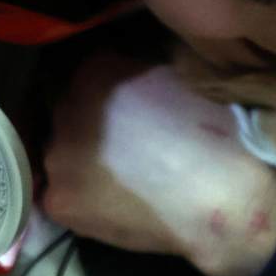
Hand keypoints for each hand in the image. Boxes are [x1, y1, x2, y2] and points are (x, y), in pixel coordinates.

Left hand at [42, 53, 275, 275]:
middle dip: (92, 129)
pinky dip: (83, 200)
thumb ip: (139, 72)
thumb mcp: (177, 76)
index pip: (87, 79)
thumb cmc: (210, 130)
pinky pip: (63, 195)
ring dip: (83, 164)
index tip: (130, 115)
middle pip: (70, 116)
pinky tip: (112, 205)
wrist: (218, 193)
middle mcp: (65, 107)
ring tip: (121, 181)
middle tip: (126, 149)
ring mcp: (56, 154)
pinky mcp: (58, 198)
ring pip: (63, 156)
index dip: (110, 99)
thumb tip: (131, 80)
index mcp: (93, 70)